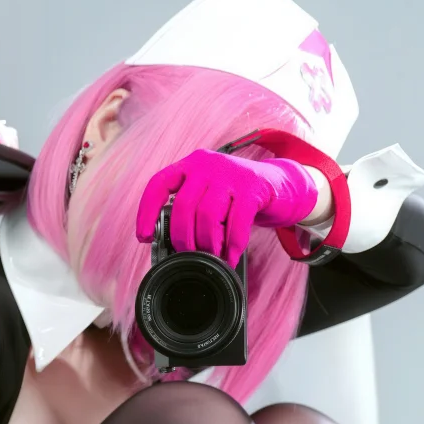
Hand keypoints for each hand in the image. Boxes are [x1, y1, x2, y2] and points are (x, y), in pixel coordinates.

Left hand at [135, 148, 318, 268]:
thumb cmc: (235, 198)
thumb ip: (190, 212)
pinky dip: (231, 246)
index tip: (145, 237)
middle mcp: (207, 165)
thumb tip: (168, 246)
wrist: (278, 185)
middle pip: (183, 206)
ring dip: (207, 244)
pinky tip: (228, 258)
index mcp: (190, 166)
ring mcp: (230, 173)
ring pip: (207, 216)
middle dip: (183, 238)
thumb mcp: (209, 196)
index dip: (147, 212)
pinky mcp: (252, 187)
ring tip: (211, 257)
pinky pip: (237, 223)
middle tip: (188, 255)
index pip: (159, 184)